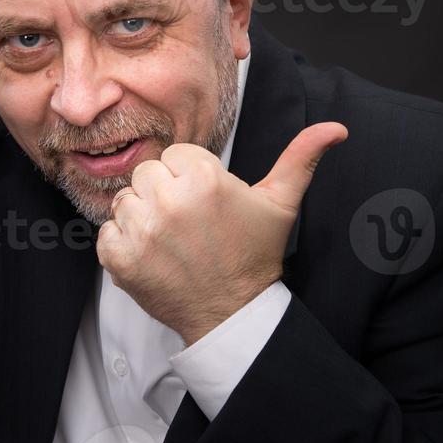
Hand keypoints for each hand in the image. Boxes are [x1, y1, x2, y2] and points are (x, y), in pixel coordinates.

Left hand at [96, 122, 347, 344]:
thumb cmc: (254, 255)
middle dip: (164, 193)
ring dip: (142, 217)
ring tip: (172, 239)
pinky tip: (152, 255)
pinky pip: (106, 231)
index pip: (175, 155)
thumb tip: (335, 127)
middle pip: (147, 173)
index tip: (205, 202)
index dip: (189, 177)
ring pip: (125, 200)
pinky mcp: (121, 259)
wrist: (232, 315)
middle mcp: (170, 202)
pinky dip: (123, 244)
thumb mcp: (280, 204)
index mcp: (205, 180)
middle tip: (189, 222)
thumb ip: (300, 158)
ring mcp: (142, 232)